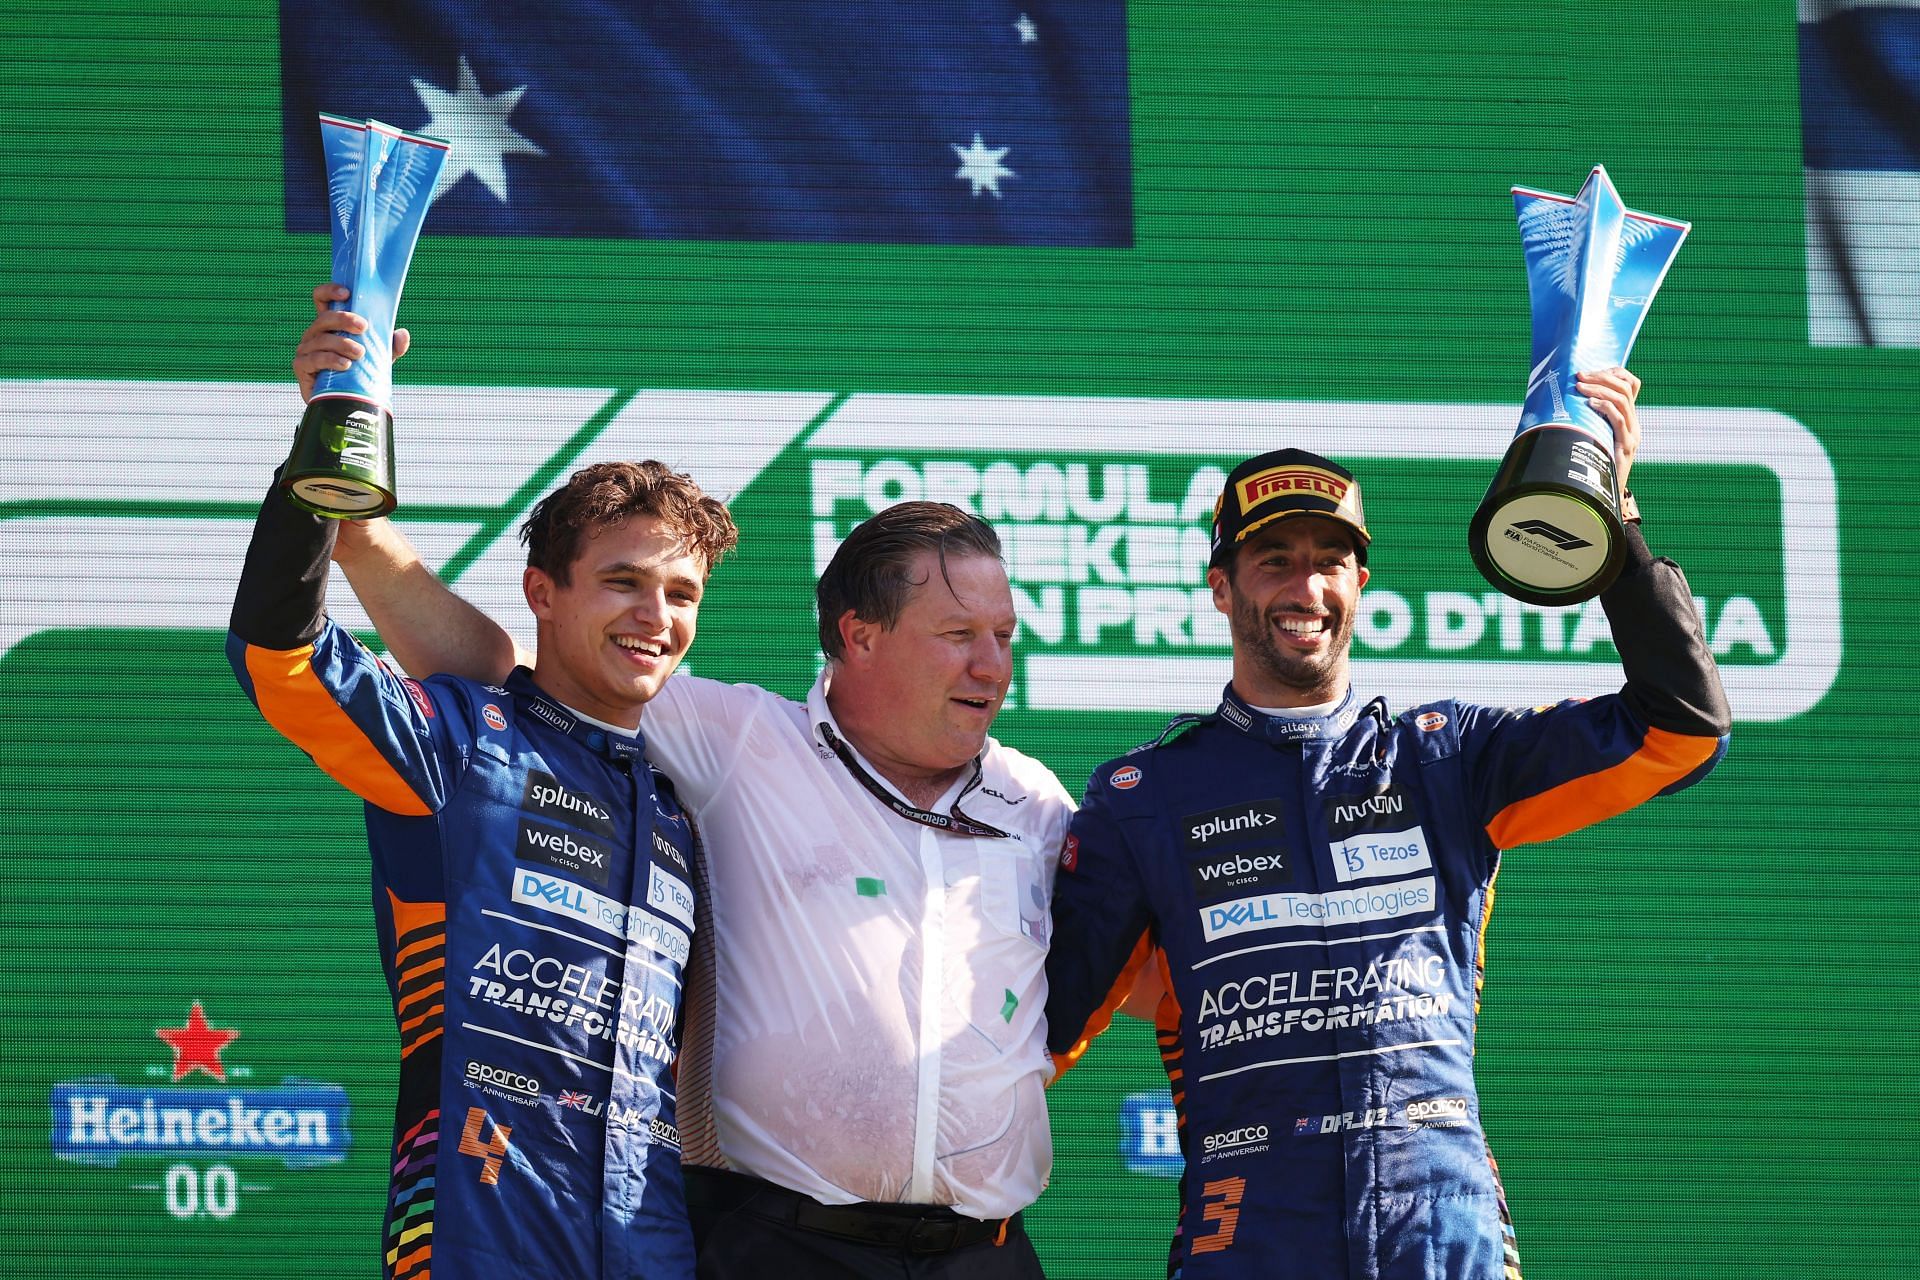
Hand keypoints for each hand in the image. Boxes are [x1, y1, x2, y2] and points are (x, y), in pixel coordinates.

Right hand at [292, 283, 410, 402]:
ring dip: (341, 343)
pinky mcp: (302, 367)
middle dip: (344, 319)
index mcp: (330, 326)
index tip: (347, 293)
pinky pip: (313, 359)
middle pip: (324, 318)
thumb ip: (391, 347)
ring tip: (359, 353)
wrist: (344, 405)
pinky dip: (330, 360)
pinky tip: (345, 365)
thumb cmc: (358, 375)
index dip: (330, 291)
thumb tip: (402, 334)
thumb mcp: (379, 359)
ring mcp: (306, 350)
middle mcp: (315, 334)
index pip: (322, 300)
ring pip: (321, 339)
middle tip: (363, 327)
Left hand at [1574, 366, 1641, 494]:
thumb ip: (1585, 420)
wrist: (1603, 496)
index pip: (1631, 384)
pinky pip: (1619, 420)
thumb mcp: (1590, 437)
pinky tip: (1588, 405)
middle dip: (1601, 377)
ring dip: (1599, 390)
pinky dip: (1604, 408)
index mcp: (1627, 418)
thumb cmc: (1591, 466)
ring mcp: (1632, 435)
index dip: (1613, 373)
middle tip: (1579, 376)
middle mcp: (1633, 424)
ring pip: (1623, 400)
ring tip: (1579, 388)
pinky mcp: (1626, 447)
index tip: (1589, 372)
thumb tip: (1558, 402)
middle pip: (1625, 388)